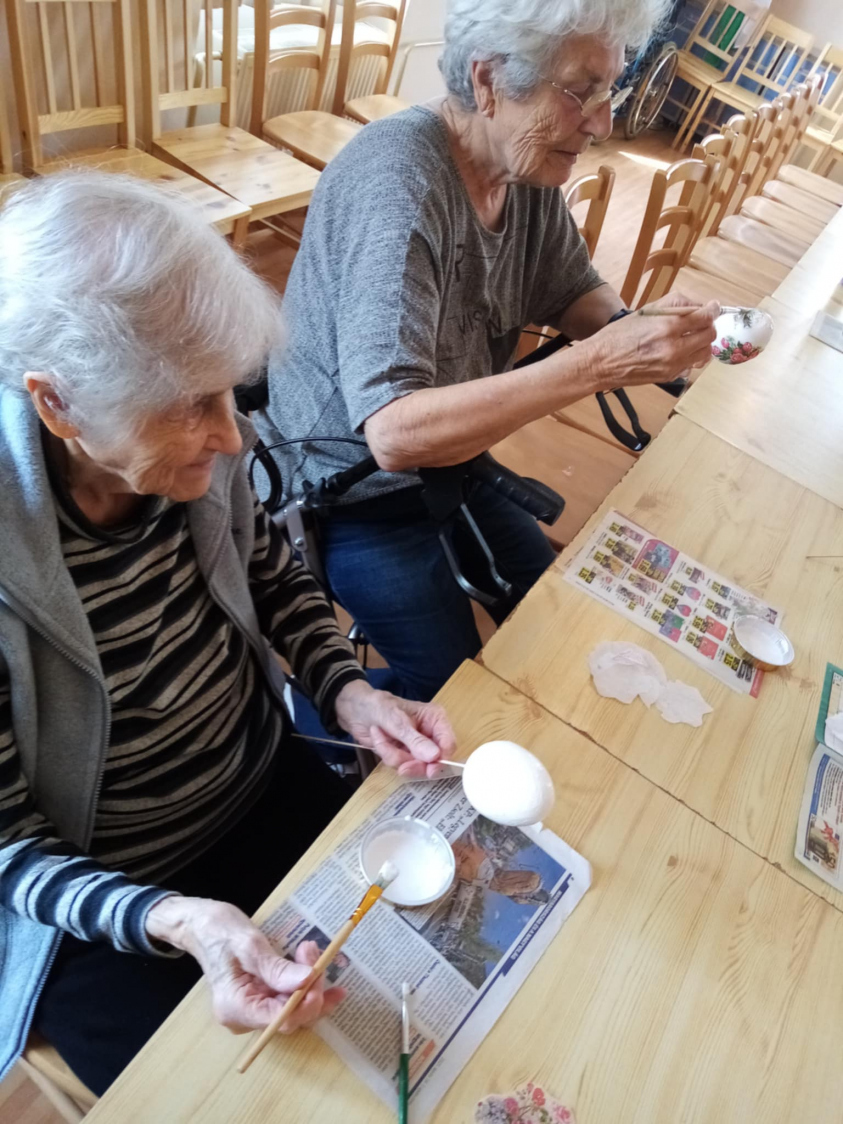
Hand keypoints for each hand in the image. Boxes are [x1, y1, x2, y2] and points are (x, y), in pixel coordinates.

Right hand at [145, 896, 344, 1032]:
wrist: (201, 925)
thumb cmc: (219, 931)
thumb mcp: (249, 945)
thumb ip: (277, 968)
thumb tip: (307, 980)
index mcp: (236, 1008)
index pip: (280, 1019)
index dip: (306, 1002)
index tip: (318, 972)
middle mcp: (244, 1017)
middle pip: (290, 1016)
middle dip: (310, 987)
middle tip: (313, 951)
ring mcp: (252, 1009)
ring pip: (293, 1009)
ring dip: (310, 984)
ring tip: (313, 952)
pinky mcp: (259, 998)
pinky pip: (287, 999)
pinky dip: (304, 985)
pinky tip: (319, 970)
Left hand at [333, 680, 456, 777]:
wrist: (355, 709)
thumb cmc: (378, 706)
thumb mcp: (396, 721)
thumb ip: (415, 740)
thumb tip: (435, 756)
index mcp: (435, 719)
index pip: (448, 744)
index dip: (441, 759)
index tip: (429, 770)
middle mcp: (430, 734)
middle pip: (433, 761)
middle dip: (413, 763)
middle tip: (400, 764)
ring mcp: (417, 746)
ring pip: (415, 766)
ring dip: (394, 756)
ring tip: (381, 737)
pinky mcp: (404, 755)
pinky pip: (401, 765)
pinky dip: (387, 755)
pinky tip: (379, 740)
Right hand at [585, 293, 718, 389]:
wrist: (601, 363)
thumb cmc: (619, 334)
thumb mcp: (646, 311)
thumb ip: (675, 305)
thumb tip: (698, 305)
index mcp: (667, 326)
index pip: (705, 317)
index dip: (713, 310)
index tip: (713, 307)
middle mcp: (674, 347)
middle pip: (710, 335)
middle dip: (708, 326)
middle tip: (700, 322)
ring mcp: (673, 365)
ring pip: (705, 352)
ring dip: (702, 343)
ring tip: (692, 337)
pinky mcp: (670, 376)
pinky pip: (692, 365)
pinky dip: (691, 356)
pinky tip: (680, 350)